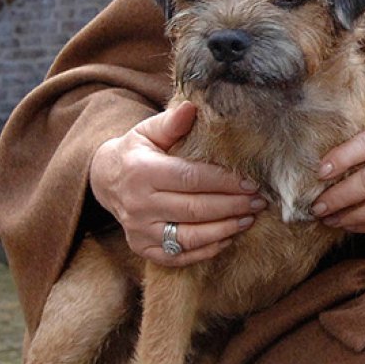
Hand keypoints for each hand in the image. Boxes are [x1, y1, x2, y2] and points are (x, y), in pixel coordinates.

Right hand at [89, 101, 265, 265]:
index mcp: (142, 172)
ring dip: (224, 229)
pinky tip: (227, 237)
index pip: (191, 178)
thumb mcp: (148, 131)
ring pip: (189, 236)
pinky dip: (206, 250)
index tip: (251, 181)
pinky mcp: (142, 248)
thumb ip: (171, 122)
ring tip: (249, 219)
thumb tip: (192, 107)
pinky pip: (178, 256)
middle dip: (232, 206)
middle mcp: (138, 204)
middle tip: (259, 201)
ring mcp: (139, 230)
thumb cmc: (136, 151)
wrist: (105, 180)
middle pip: (194, 209)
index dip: (224, 181)